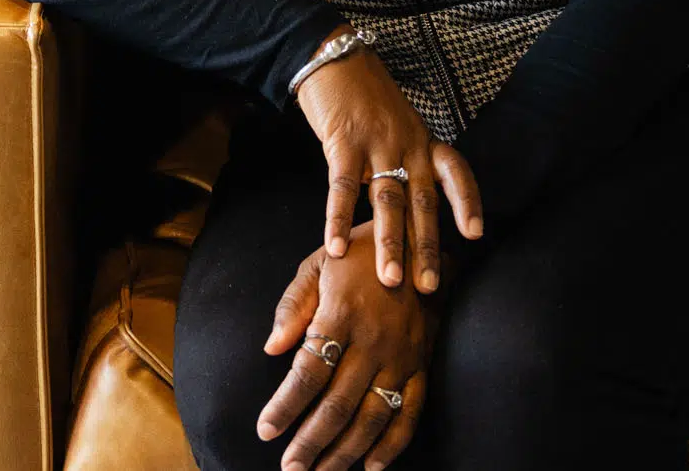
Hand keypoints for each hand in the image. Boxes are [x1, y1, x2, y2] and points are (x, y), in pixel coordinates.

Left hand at [258, 223, 433, 470]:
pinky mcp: (423, 365)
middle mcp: (374, 341)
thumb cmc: (359, 252)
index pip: (308, 372)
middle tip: (290, 469)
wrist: (423, 241)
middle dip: (310, 441)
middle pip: (337, 404)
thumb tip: (271, 347)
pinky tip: (370, 466)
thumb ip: (293, 305)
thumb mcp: (319, 262)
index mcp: (343, 314)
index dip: (285, 406)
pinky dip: (393, 445)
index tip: (265, 430)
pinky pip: (410, 412)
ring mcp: (402, 357)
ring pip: (372, 416)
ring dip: (345, 452)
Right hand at [293, 40, 482, 293]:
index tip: (475, 234)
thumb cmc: (366, 98)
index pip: (456, 172)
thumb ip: (405, 163)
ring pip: (388, 200)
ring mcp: (377, 143)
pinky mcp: (343, 143)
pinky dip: (338, 220)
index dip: (467, 202)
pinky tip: (336, 247)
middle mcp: (407, 144)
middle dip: (427, 246)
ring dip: (389, 243)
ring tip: (389, 280)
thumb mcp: (399, 126)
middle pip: (423, 201)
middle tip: (429, 287)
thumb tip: (410, 211)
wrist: (334, 57)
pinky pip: (342, 188)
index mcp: (423, 141)